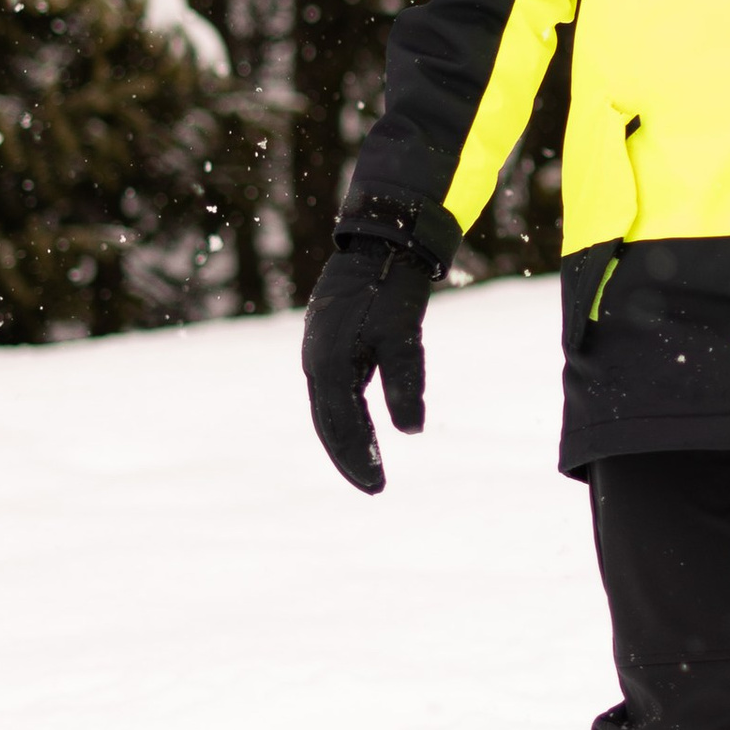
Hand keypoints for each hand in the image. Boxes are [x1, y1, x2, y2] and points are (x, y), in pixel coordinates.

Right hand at [302, 237, 435, 493]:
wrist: (378, 242)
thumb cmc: (391, 289)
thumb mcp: (403, 338)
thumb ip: (405, 383)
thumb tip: (412, 432)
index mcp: (328, 366)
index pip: (341, 427)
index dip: (358, 459)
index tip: (378, 487)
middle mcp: (317, 363)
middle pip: (329, 424)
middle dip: (350, 457)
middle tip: (374, 487)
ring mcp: (319, 351)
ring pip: (328, 408)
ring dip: (347, 438)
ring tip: (368, 464)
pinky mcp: (327, 342)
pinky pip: (333, 390)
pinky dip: (345, 415)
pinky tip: (361, 424)